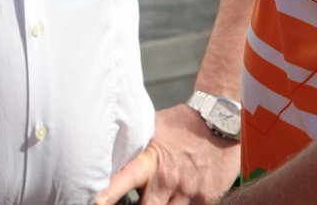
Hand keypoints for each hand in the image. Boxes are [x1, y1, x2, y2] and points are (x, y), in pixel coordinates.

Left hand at [93, 104, 238, 204]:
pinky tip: (180, 195)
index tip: (97, 201)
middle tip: (137, 202)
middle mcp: (168, 179)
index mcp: (151, 161)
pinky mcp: (206, 198)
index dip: (110, 192)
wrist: (218, 120)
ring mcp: (188, 191)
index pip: (125, 179)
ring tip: (161, 196)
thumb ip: (136, 150)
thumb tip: (112, 157)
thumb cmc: (182, 125)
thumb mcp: (152, 131)